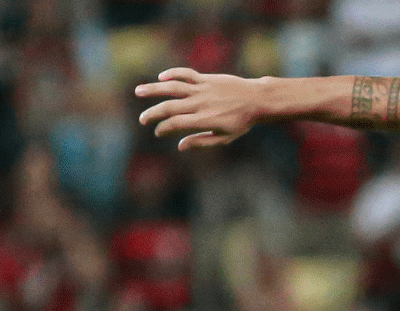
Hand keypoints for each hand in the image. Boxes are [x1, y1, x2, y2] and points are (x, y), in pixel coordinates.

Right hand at [135, 69, 260, 149]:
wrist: (258, 100)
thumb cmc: (242, 122)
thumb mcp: (225, 137)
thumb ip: (202, 142)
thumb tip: (180, 146)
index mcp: (204, 120)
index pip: (176, 124)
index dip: (163, 129)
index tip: (158, 132)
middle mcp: (201, 104)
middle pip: (170, 107)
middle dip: (153, 114)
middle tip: (143, 119)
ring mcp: (202, 89)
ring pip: (172, 87)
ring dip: (153, 89)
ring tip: (138, 91)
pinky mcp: (206, 78)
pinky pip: (186, 73)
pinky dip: (172, 73)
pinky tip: (162, 78)